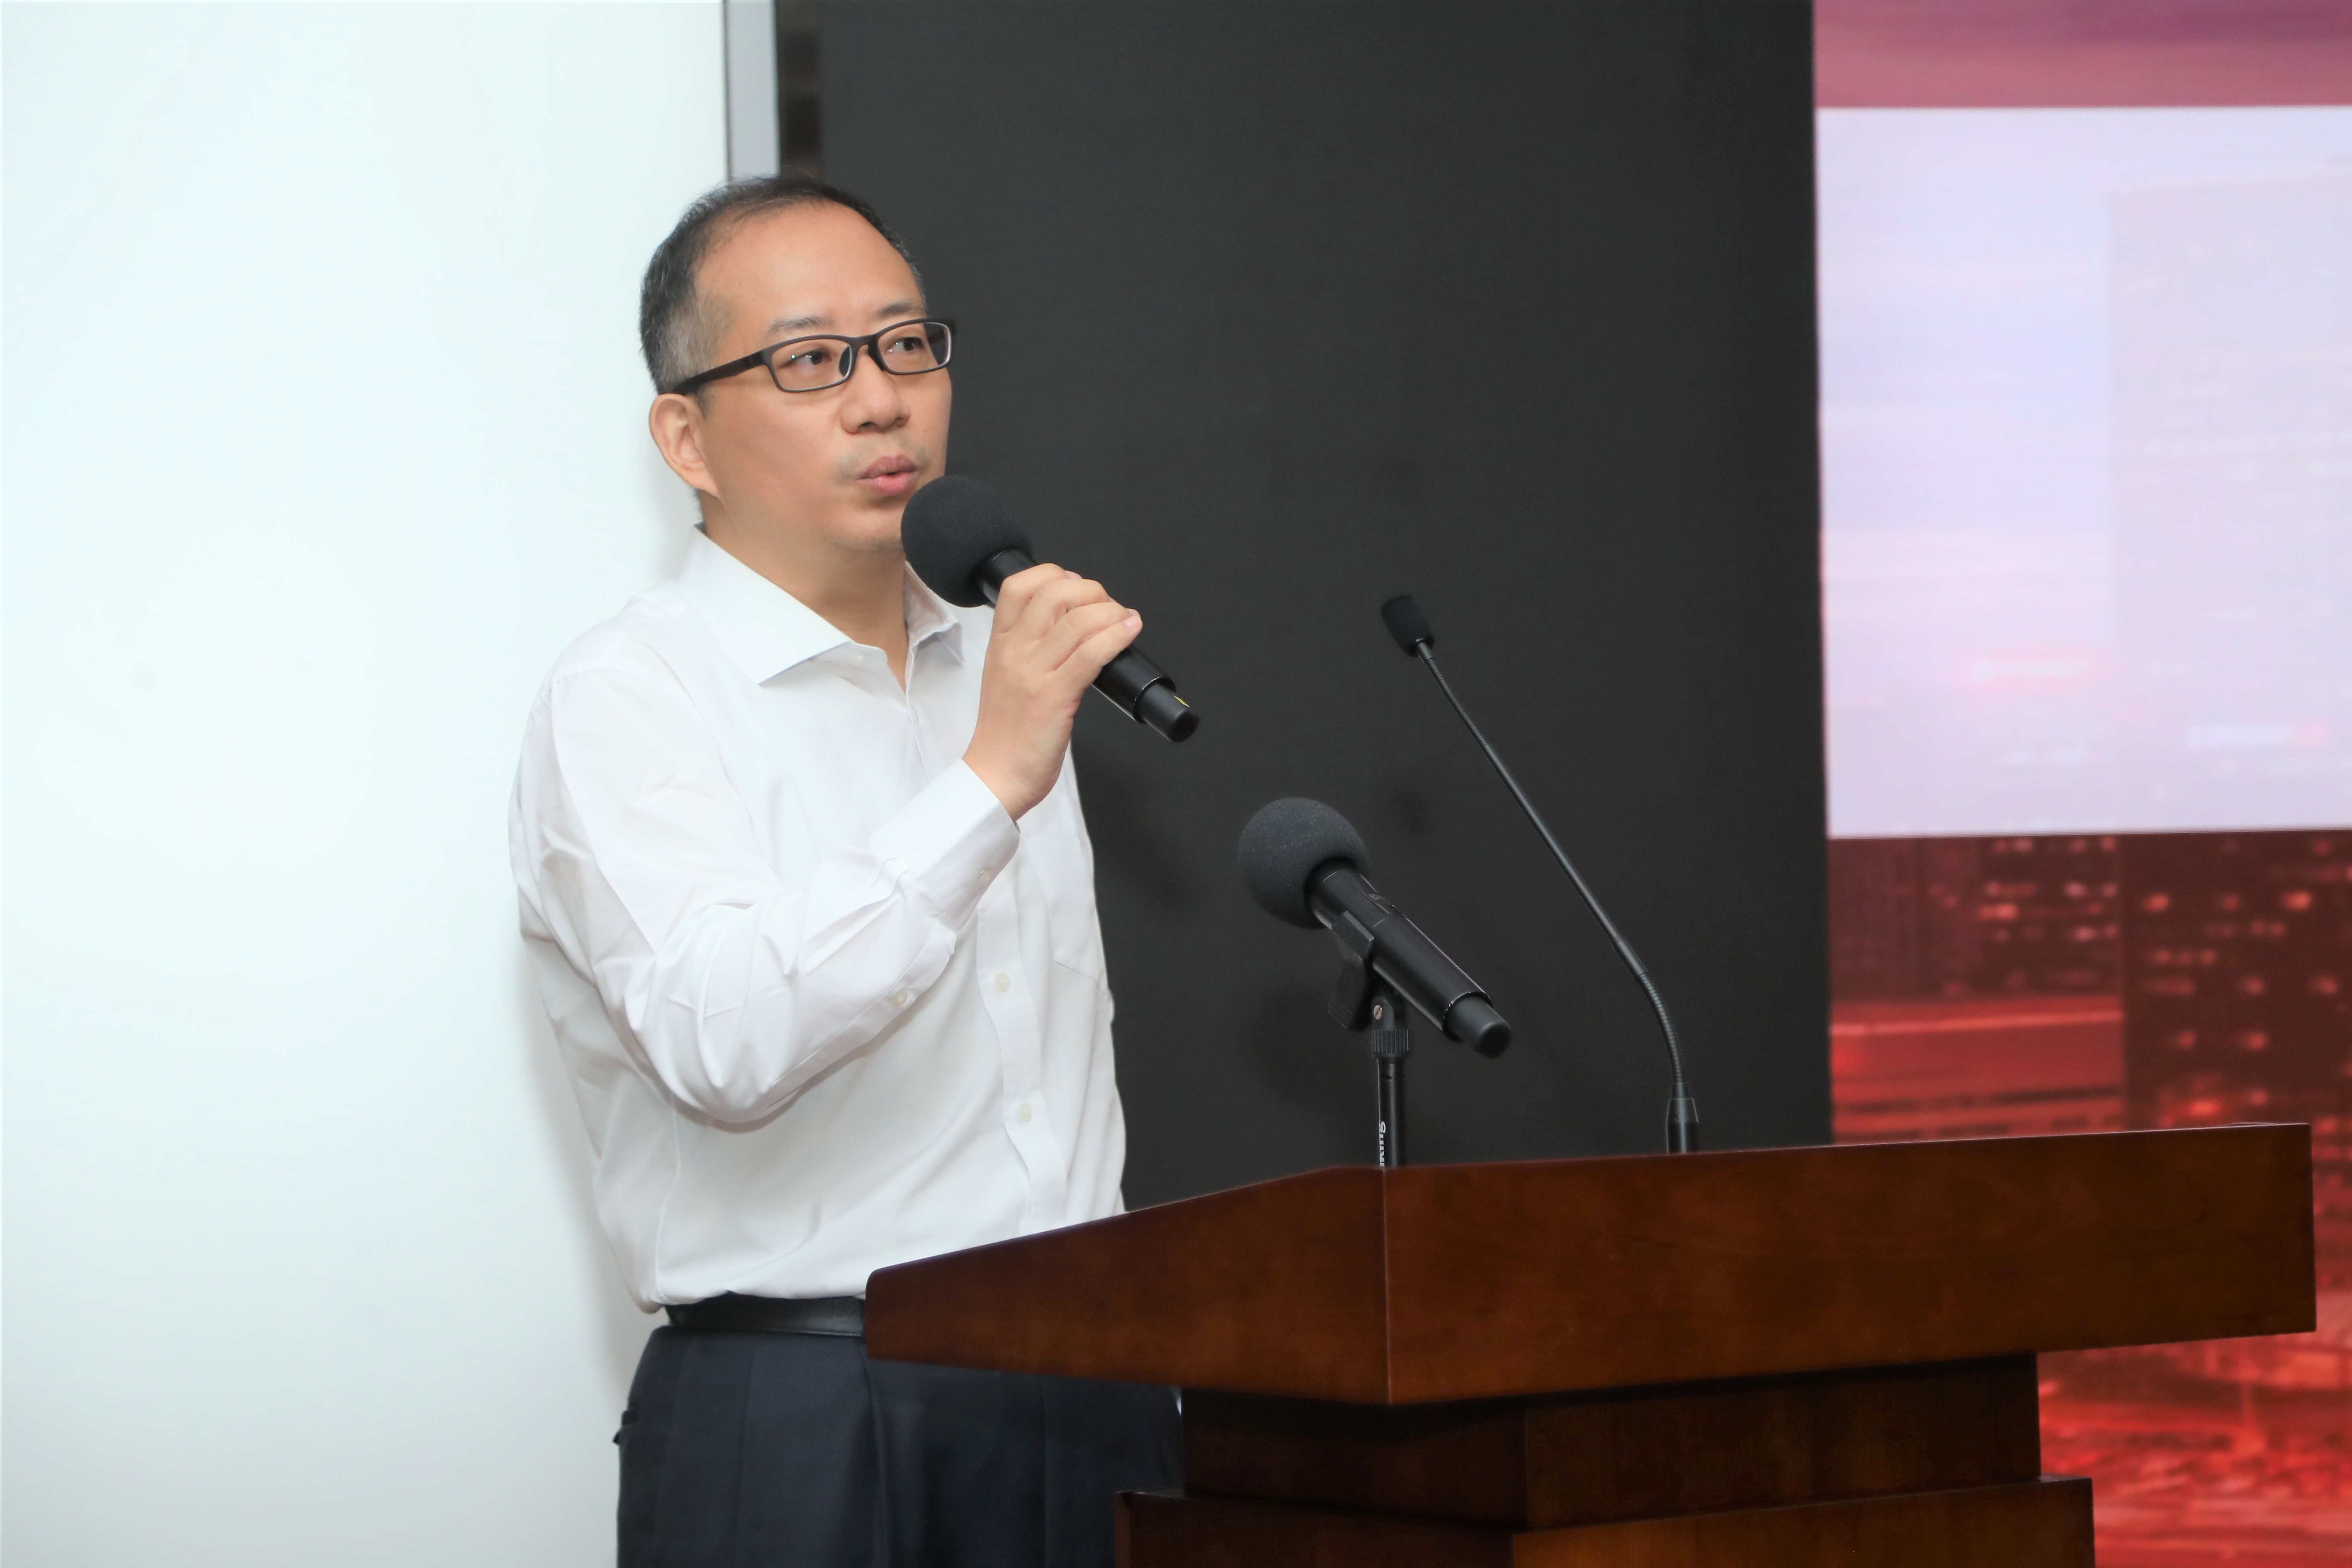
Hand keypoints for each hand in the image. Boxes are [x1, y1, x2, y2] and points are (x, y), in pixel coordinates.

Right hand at [963, 563, 1141, 818]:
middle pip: (1053, 592)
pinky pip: (1090, 654)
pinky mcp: (1054, 697)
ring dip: (1111, 612)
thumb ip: (1031, 649)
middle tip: (1106, 606)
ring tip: (1125, 620)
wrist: (996, 775)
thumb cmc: (1006, 732)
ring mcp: (1033, 672)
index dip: (1053, 574)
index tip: (1077, 587)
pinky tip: (1129, 632)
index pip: (1018, 585)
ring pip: (1077, 620)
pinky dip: (1116, 636)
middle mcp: (1014, 651)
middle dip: (1090, 590)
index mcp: (1000, 644)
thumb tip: (1071, 624)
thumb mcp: (1007, 677)